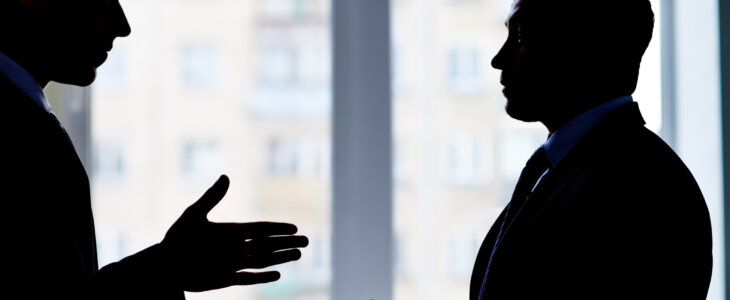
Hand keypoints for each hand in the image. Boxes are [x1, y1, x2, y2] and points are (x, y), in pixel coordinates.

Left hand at [160, 175, 308, 291]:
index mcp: (231, 231)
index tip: (295, 227)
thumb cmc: (176, 239)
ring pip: (263, 261)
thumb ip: (212, 197)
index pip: (261, 229)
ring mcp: (232, 264)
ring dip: (281, 258)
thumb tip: (226, 176)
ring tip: (299, 254)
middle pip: (267, 245)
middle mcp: (235, 248)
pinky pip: (248, 279)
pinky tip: (278, 275)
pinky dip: (263, 277)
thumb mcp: (194, 215)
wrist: (162, 266)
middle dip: (287, 243)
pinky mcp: (225, 280)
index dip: (278, 228)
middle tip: (307, 241)